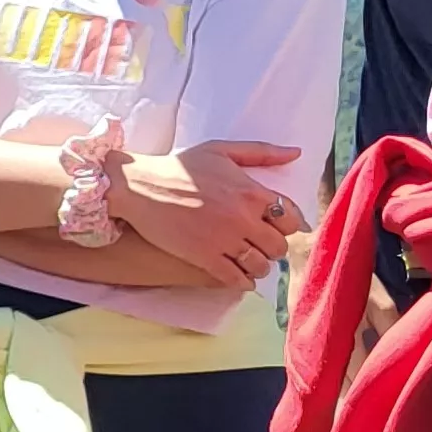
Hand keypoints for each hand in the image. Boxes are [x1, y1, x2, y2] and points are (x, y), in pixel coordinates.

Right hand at [119, 140, 304, 288]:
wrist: (136, 187)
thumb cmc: (177, 167)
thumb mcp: (220, 150)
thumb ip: (260, 152)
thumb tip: (295, 153)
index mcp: (251, 192)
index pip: (290, 218)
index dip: (286, 224)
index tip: (276, 226)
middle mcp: (242, 218)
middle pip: (278, 245)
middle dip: (273, 246)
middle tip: (261, 244)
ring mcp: (223, 240)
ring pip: (260, 265)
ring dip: (259, 265)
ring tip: (250, 261)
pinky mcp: (204, 257)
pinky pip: (236, 278)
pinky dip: (243, 281)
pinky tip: (240, 277)